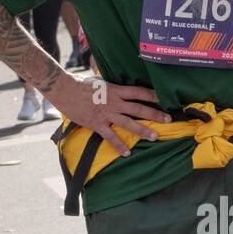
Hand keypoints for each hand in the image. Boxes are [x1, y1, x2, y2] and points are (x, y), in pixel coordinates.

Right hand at [51, 72, 170, 155]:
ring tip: (154, 137)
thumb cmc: (80, 83)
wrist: (64, 89)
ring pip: (128, 123)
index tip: (165, 98)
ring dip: (142, 130)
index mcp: (116, 90)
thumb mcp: (100, 81)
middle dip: (155, 114)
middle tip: (168, 120)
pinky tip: (127, 153)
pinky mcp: (97, 123)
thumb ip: (111, 85)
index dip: (153, 95)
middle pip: (139, 108)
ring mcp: (106, 114)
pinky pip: (110, 136)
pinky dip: (119, 145)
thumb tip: (118, 84)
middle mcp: (114, 102)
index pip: (139, 92)